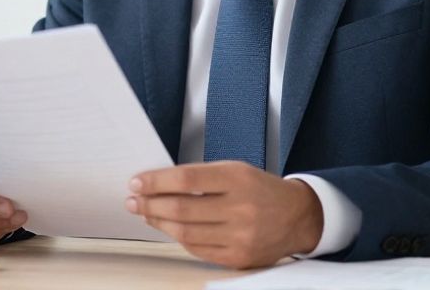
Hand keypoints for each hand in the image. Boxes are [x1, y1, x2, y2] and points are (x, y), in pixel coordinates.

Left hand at [125, 160, 323, 268]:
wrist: (297, 216)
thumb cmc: (260, 189)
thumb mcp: (235, 170)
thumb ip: (200, 176)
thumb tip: (157, 184)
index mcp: (238, 178)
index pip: (186, 178)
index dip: (156, 181)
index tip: (136, 182)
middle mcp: (241, 208)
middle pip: (182, 208)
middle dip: (150, 204)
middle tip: (132, 200)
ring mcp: (240, 236)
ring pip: (185, 232)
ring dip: (159, 222)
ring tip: (146, 213)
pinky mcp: (239, 258)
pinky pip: (197, 249)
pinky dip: (178, 238)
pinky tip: (169, 228)